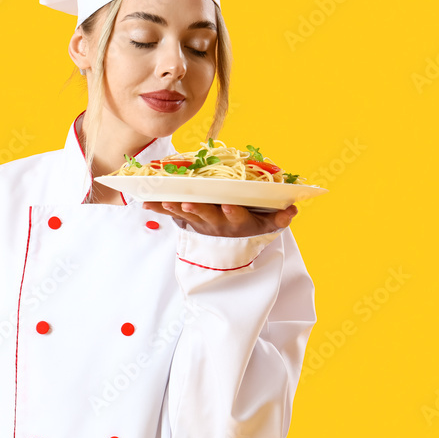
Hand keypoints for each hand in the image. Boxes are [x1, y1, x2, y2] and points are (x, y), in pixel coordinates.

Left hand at [142, 202, 297, 237]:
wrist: (231, 237)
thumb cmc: (252, 219)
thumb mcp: (267, 222)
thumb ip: (279, 216)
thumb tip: (293, 209)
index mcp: (240, 222)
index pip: (238, 218)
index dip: (233, 212)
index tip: (228, 204)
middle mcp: (219, 224)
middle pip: (208, 218)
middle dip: (198, 211)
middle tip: (188, 204)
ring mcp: (201, 222)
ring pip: (187, 216)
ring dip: (175, 208)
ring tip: (165, 200)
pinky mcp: (187, 219)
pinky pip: (170, 213)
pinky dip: (157, 208)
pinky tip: (144, 202)